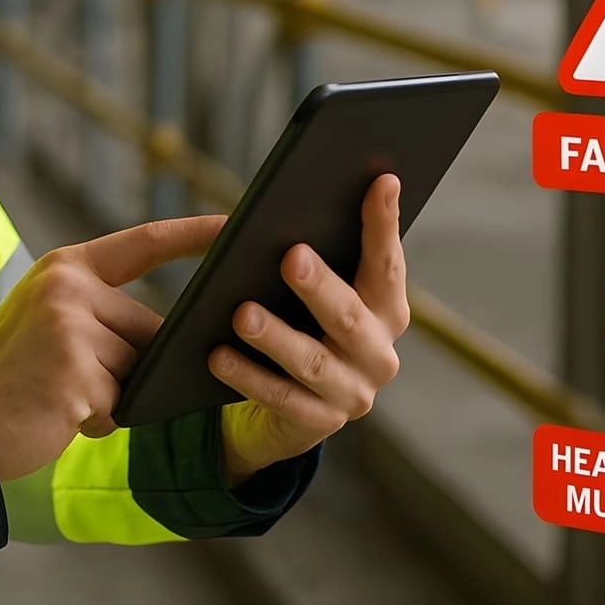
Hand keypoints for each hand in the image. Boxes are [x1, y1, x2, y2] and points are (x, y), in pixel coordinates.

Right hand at [0, 214, 225, 481]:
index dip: (193, 233)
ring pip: (138, 368)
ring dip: (111, 396)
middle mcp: (69, 286)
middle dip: (126, 368)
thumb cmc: (9, 382)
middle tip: (67, 382)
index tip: (234, 225)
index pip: (145, 242)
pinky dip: (99, 420)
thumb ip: (100, 313)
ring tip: (60, 397)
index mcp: (65, 268)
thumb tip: (170, 333)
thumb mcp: (50, 325)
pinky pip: (122, 402)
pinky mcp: (77, 370)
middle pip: (147, 328)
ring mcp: (72, 325)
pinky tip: (59, 415)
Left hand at [211, 174, 409, 485]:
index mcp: (387, 310)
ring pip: (312, 362)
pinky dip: (248, 376)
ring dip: (276, 336)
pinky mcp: (320, 424)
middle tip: (291, 256)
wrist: (296, 407)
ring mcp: (354, 393)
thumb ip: (321, 255)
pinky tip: (218, 355)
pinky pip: (280, 399)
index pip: (387, 263)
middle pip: (349, 317)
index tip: (380, 180)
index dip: (384, 223)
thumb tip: (297, 197)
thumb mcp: (318, 291)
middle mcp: (380, 354)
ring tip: (241, 313)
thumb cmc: (306, 325)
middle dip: (320, 286)